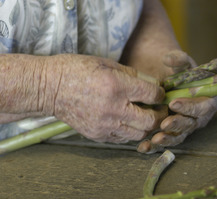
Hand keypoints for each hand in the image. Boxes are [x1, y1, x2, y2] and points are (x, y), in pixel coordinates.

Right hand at [43, 54, 167, 142]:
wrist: (49, 88)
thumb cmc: (76, 70)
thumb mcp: (106, 63)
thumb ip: (132, 75)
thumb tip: (152, 84)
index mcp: (116, 86)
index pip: (152, 94)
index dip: (160, 94)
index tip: (159, 93)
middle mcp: (113, 108)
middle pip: (150, 120)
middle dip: (159, 114)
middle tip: (159, 109)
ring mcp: (104, 125)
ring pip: (139, 134)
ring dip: (146, 126)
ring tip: (143, 116)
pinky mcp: (97, 135)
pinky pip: (122, 138)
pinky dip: (129, 131)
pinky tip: (126, 122)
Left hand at [137, 50, 216, 152]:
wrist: (170, 82)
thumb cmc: (180, 73)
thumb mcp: (182, 63)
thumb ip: (179, 59)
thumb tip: (168, 59)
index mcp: (207, 100)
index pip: (203, 107)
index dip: (190, 107)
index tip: (174, 103)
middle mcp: (198, 116)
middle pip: (190, 124)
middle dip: (177, 124)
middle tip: (164, 123)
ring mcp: (185, 126)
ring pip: (178, 136)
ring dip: (167, 139)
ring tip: (155, 139)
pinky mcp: (172, 132)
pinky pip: (165, 140)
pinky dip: (154, 145)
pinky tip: (143, 147)